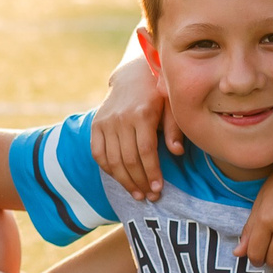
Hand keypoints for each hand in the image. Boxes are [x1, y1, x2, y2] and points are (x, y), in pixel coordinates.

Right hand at [89, 59, 169, 199]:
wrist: (133, 75)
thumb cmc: (158, 94)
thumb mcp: (172, 106)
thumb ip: (174, 129)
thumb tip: (176, 152)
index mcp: (142, 114)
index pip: (146, 152)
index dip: (152, 173)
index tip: (158, 189)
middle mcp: (121, 119)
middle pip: (129, 160)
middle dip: (140, 182)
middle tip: (150, 197)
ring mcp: (105, 122)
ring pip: (112, 160)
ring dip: (124, 181)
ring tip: (137, 193)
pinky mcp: (96, 125)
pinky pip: (98, 153)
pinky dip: (108, 169)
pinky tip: (120, 179)